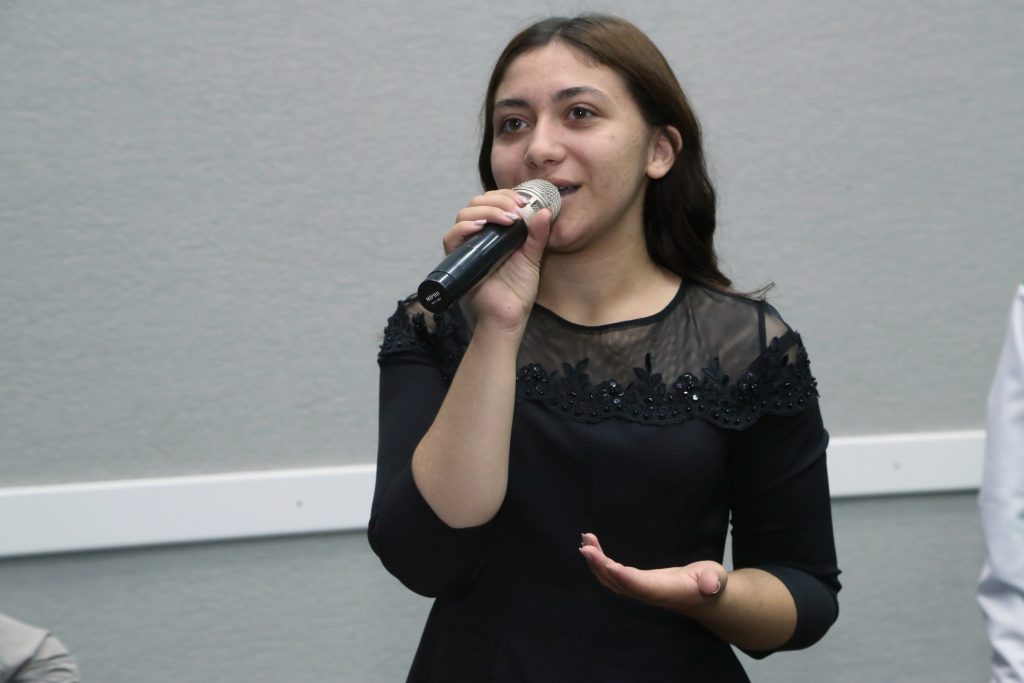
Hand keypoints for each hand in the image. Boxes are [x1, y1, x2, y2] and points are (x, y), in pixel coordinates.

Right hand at [443, 189, 551, 331]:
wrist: (510, 314)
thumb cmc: (519, 288)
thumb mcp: (532, 256)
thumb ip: (538, 234)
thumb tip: (546, 211)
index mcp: (495, 230)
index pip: (492, 201)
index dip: (506, 195)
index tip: (524, 201)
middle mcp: (478, 235)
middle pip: (476, 203)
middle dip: (498, 200)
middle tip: (517, 210)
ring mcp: (466, 246)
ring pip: (464, 214)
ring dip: (486, 210)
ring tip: (506, 219)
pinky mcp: (457, 260)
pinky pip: (451, 238)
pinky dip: (463, 228)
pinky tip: (480, 226)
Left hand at [579, 532, 726, 613]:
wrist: (705, 598)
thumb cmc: (711, 583)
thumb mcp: (716, 578)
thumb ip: (713, 580)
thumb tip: (712, 584)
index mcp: (670, 592)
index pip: (645, 588)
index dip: (628, 579)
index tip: (611, 566)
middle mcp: (650, 594)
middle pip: (620, 585)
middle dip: (601, 567)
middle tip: (586, 546)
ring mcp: (640, 591)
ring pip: (612, 581)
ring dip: (596, 563)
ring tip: (585, 540)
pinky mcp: (635, 585)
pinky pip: (612, 577)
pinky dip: (599, 563)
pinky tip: (592, 547)